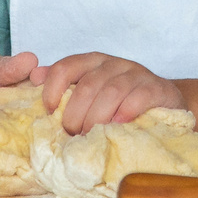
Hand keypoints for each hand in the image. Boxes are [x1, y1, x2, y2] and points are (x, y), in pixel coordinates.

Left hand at [33, 52, 184, 132]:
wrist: (163, 102)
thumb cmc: (120, 101)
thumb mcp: (90, 91)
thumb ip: (63, 84)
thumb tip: (34, 77)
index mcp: (92, 62)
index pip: (66, 67)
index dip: (53, 89)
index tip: (49, 111)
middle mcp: (114, 64)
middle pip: (87, 85)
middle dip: (75, 114)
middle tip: (72, 134)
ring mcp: (137, 74)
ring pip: (111, 91)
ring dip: (97, 117)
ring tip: (91, 135)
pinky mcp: (157, 88)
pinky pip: (139, 96)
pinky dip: (126, 111)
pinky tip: (118, 124)